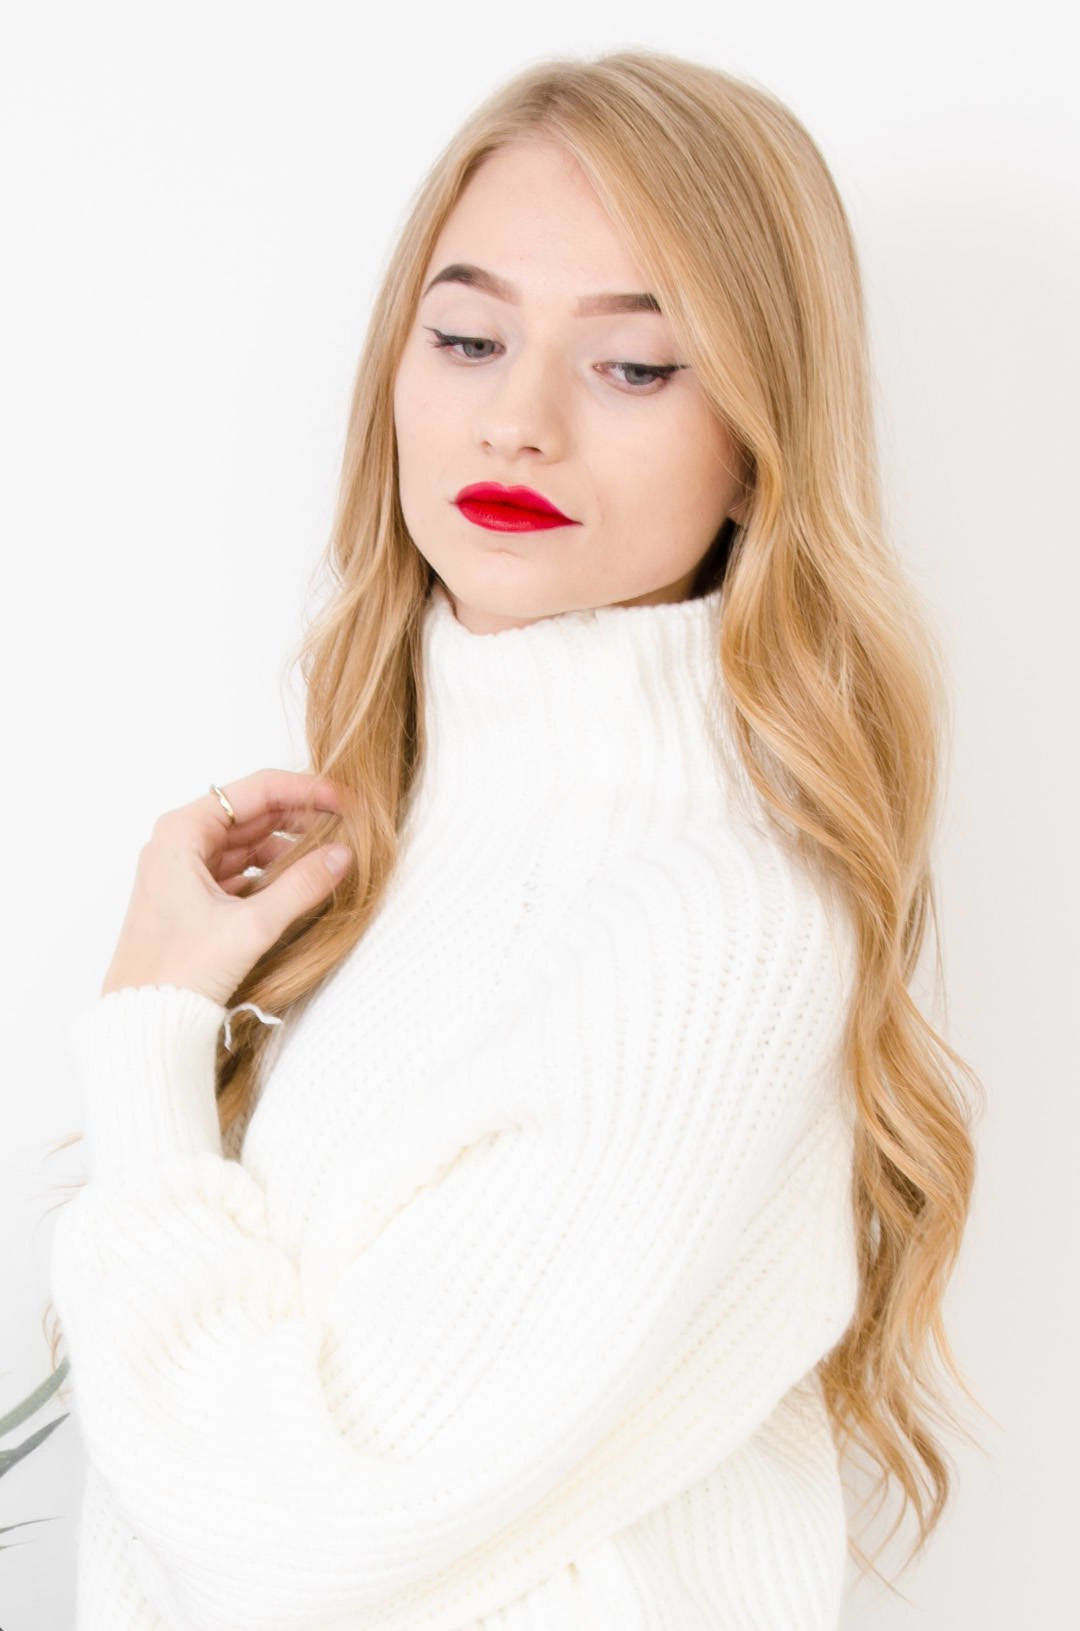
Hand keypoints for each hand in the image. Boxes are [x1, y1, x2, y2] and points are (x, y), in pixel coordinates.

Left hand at [100, 769, 352, 1006]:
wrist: (143, 1020)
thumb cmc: (180, 970)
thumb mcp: (251, 925)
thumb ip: (301, 885)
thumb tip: (342, 856)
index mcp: (182, 832)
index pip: (256, 790)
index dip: (306, 790)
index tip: (344, 800)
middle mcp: (178, 842)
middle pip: (252, 813)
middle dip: (300, 817)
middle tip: (346, 826)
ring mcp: (182, 870)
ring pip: (247, 842)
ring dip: (287, 845)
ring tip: (329, 854)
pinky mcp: (190, 897)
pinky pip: (238, 869)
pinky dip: (270, 870)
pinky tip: (299, 880)